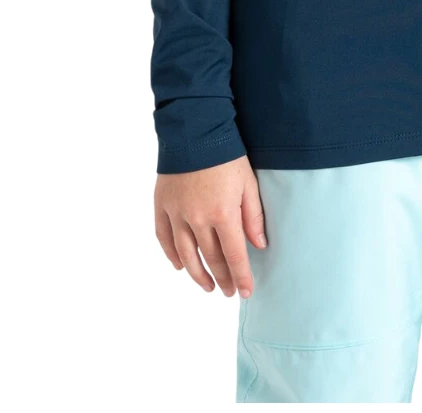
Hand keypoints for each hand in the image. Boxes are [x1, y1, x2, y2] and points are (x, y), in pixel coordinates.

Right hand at [154, 155, 266, 296]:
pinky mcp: (161, 205)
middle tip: (229, 291)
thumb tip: (259, 244)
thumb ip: (253, 216)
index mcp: (223, 213)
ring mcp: (176, 213)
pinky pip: (164, 238)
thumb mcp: (248, 182)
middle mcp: (197, 219)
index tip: (246, 292)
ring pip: (185, 255)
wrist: (194, 130)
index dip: (241, 276)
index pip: (234, 255)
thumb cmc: (226, 155)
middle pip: (210, 258)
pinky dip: (171, 255)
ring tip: (207, 286)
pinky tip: (180, 266)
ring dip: (197, 274)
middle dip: (222, 278)